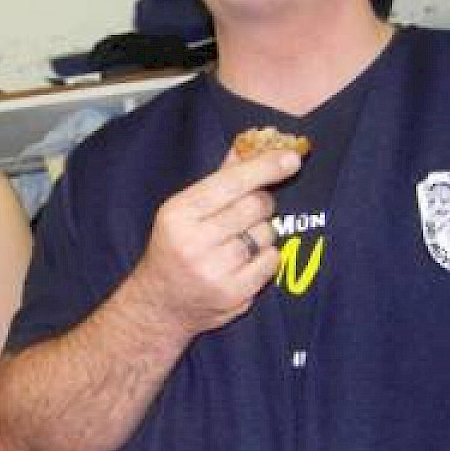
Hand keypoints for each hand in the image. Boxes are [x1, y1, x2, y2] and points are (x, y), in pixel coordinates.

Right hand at [129, 147, 302, 339]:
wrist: (157, 305)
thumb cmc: (173, 249)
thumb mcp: (182, 212)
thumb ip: (217, 180)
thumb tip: (248, 144)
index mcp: (177, 214)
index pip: (231, 183)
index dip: (265, 167)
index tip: (292, 158)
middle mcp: (193, 242)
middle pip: (255, 206)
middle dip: (261, 204)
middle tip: (249, 212)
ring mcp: (214, 271)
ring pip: (266, 234)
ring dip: (262, 233)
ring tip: (238, 243)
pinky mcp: (233, 294)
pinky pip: (272, 261)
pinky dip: (266, 258)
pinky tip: (244, 263)